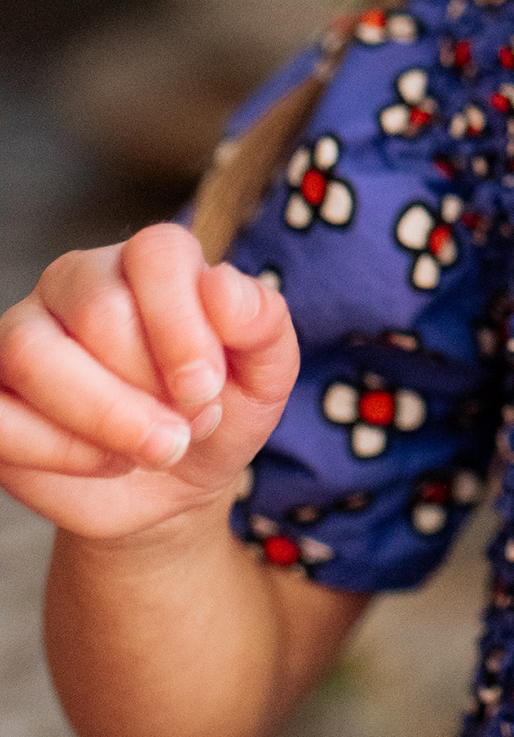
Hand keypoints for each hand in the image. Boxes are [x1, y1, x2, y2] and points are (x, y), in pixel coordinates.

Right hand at [0, 225, 297, 543]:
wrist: (176, 483)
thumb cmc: (218, 411)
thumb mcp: (266, 373)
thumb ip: (262, 321)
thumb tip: (221, 288)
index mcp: (151, 262)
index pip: (155, 252)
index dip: (181, 322)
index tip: (204, 387)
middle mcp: (79, 282)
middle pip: (96, 310)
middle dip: (149, 384)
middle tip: (185, 429)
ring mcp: (25, 335)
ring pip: (30, 353)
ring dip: (102, 417)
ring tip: (153, 451)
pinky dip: (55, 450)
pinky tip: (103, 462)